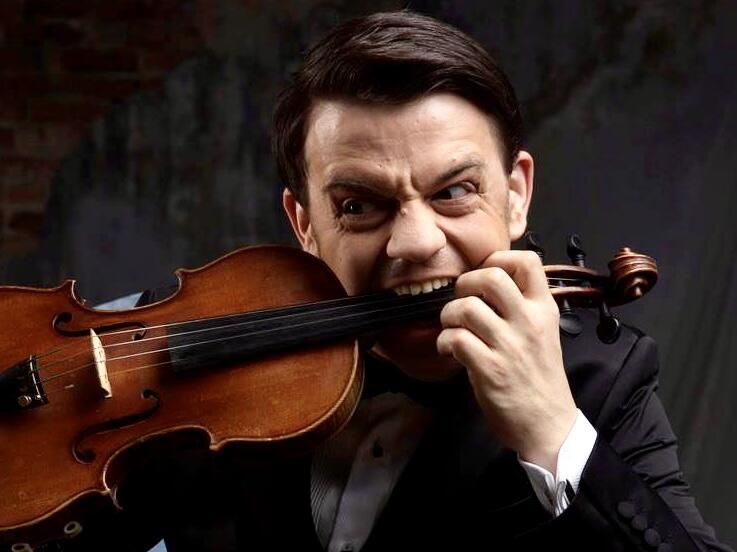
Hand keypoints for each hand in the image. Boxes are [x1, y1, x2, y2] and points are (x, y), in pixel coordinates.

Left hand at [437, 250, 576, 472]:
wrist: (548, 425)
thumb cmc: (539, 378)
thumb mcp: (543, 333)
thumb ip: (520, 307)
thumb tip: (482, 282)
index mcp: (544, 309)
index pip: (528, 261)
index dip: (499, 258)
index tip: (485, 274)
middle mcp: (529, 322)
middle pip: (490, 276)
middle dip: (465, 283)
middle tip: (462, 300)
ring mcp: (509, 346)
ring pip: (466, 307)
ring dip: (449, 315)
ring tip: (453, 328)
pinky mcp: (490, 370)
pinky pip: (456, 339)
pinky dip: (445, 342)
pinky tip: (451, 350)